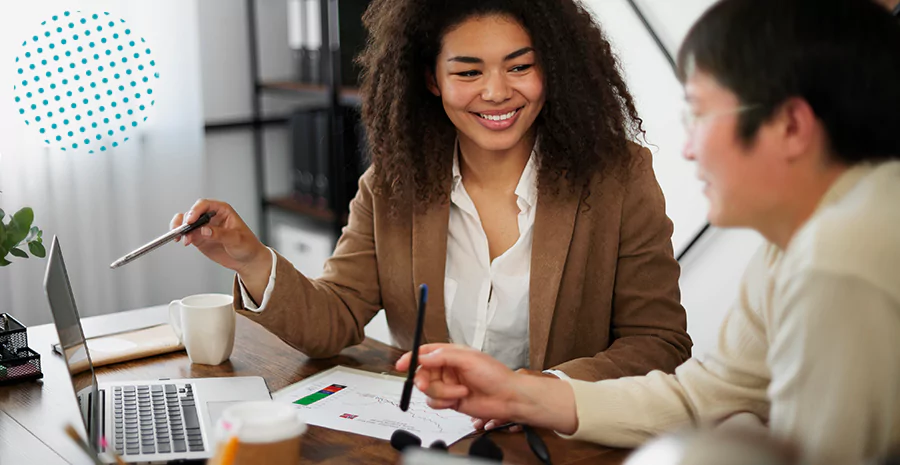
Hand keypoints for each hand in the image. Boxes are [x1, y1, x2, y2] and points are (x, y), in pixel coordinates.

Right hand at [170, 199, 268, 276]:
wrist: (247, 260)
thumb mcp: (236, 239)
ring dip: (180, 228)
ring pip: (186, 222)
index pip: (204, 205)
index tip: (190, 221)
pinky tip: (182, 241)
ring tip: (180, 237)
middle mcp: (211, 216)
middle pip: (192, 212)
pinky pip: (186, 233)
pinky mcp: (199, 238)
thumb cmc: (247, 245)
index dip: (195, 211)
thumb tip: (204, 230)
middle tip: (183, 231)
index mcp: (222, 210)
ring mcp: (204, 227)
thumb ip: (220, 234)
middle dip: (185, 221)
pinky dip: (181, 236)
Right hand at [396, 344, 578, 433]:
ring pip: (428, 390)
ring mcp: (448, 385)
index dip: (411, 358)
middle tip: (426, 384)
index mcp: (451, 354)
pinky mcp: (450, 400)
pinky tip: (457, 400)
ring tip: (460, 392)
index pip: (425, 352)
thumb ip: (442, 357)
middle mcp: (447, 369)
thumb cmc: (495, 375)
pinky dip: (443, 402)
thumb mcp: (468, 359)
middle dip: (424, 380)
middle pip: (422, 373)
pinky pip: (434, 403)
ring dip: (442, 393)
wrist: (507, 398)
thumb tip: (422, 357)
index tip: (401, 365)